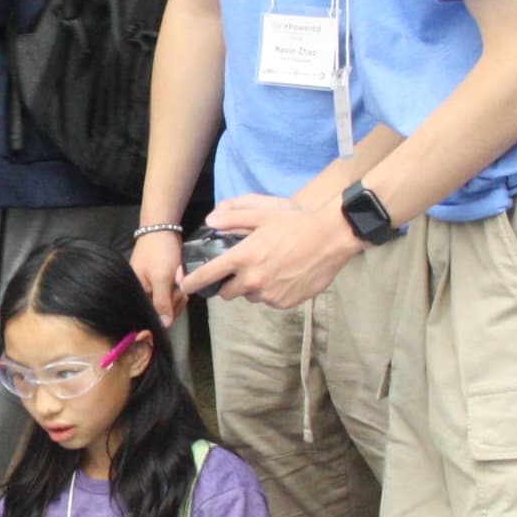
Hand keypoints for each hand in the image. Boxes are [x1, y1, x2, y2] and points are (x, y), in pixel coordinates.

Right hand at [129, 228, 186, 323]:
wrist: (163, 228)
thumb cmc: (158, 252)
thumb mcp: (161, 278)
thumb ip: (162, 303)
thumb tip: (164, 325)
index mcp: (136, 293)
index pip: (150, 315)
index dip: (165, 313)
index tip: (175, 302)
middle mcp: (142, 292)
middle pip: (161, 311)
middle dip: (174, 301)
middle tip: (179, 287)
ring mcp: (152, 287)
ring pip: (169, 303)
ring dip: (179, 294)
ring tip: (180, 278)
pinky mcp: (161, 282)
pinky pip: (171, 293)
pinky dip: (178, 288)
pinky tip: (180, 278)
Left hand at [186, 194, 359, 308]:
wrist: (331, 239)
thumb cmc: (296, 224)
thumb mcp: (263, 214)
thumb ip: (233, 218)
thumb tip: (210, 221)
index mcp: (243, 258)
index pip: (207, 275)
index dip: (192, 282)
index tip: (184, 285)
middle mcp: (253, 280)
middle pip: (227, 293)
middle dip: (229, 285)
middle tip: (241, 271)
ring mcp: (269, 294)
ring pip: (250, 296)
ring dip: (252, 288)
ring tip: (268, 269)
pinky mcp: (285, 302)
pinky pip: (270, 301)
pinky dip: (271, 292)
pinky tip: (283, 276)